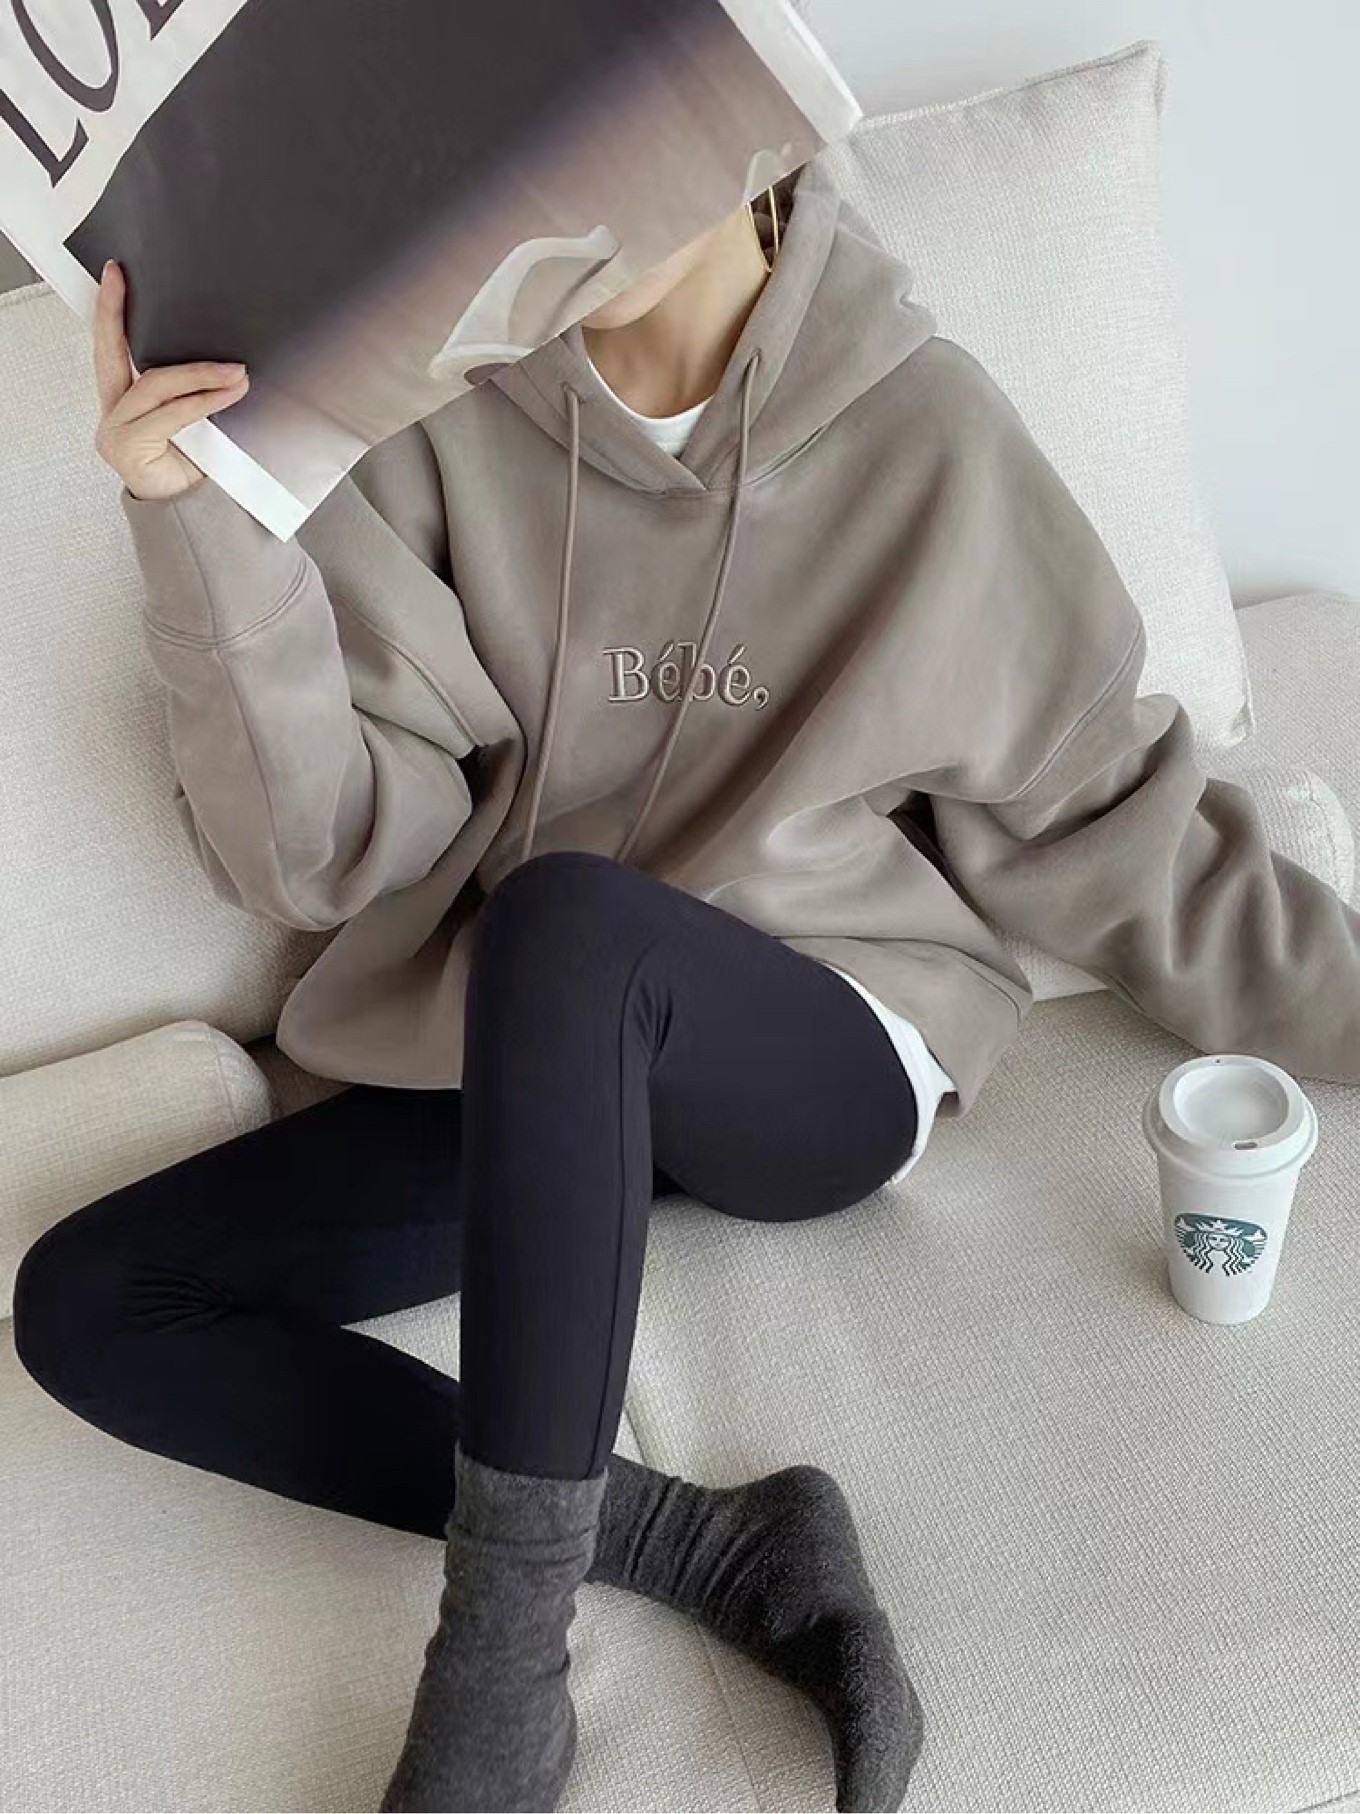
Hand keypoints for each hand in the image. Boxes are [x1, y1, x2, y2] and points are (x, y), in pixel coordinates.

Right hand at [92, 258, 249, 501]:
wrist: (198, 517)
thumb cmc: (196, 469)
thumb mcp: (196, 421)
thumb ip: (194, 393)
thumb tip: (228, 360)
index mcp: (123, 403)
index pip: (112, 348)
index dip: (111, 311)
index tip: (115, 274)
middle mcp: (113, 414)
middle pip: (116, 356)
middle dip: (121, 315)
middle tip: (128, 280)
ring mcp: (116, 432)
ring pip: (155, 386)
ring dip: (200, 375)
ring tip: (236, 372)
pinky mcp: (128, 449)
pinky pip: (172, 414)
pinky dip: (203, 401)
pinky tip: (227, 393)